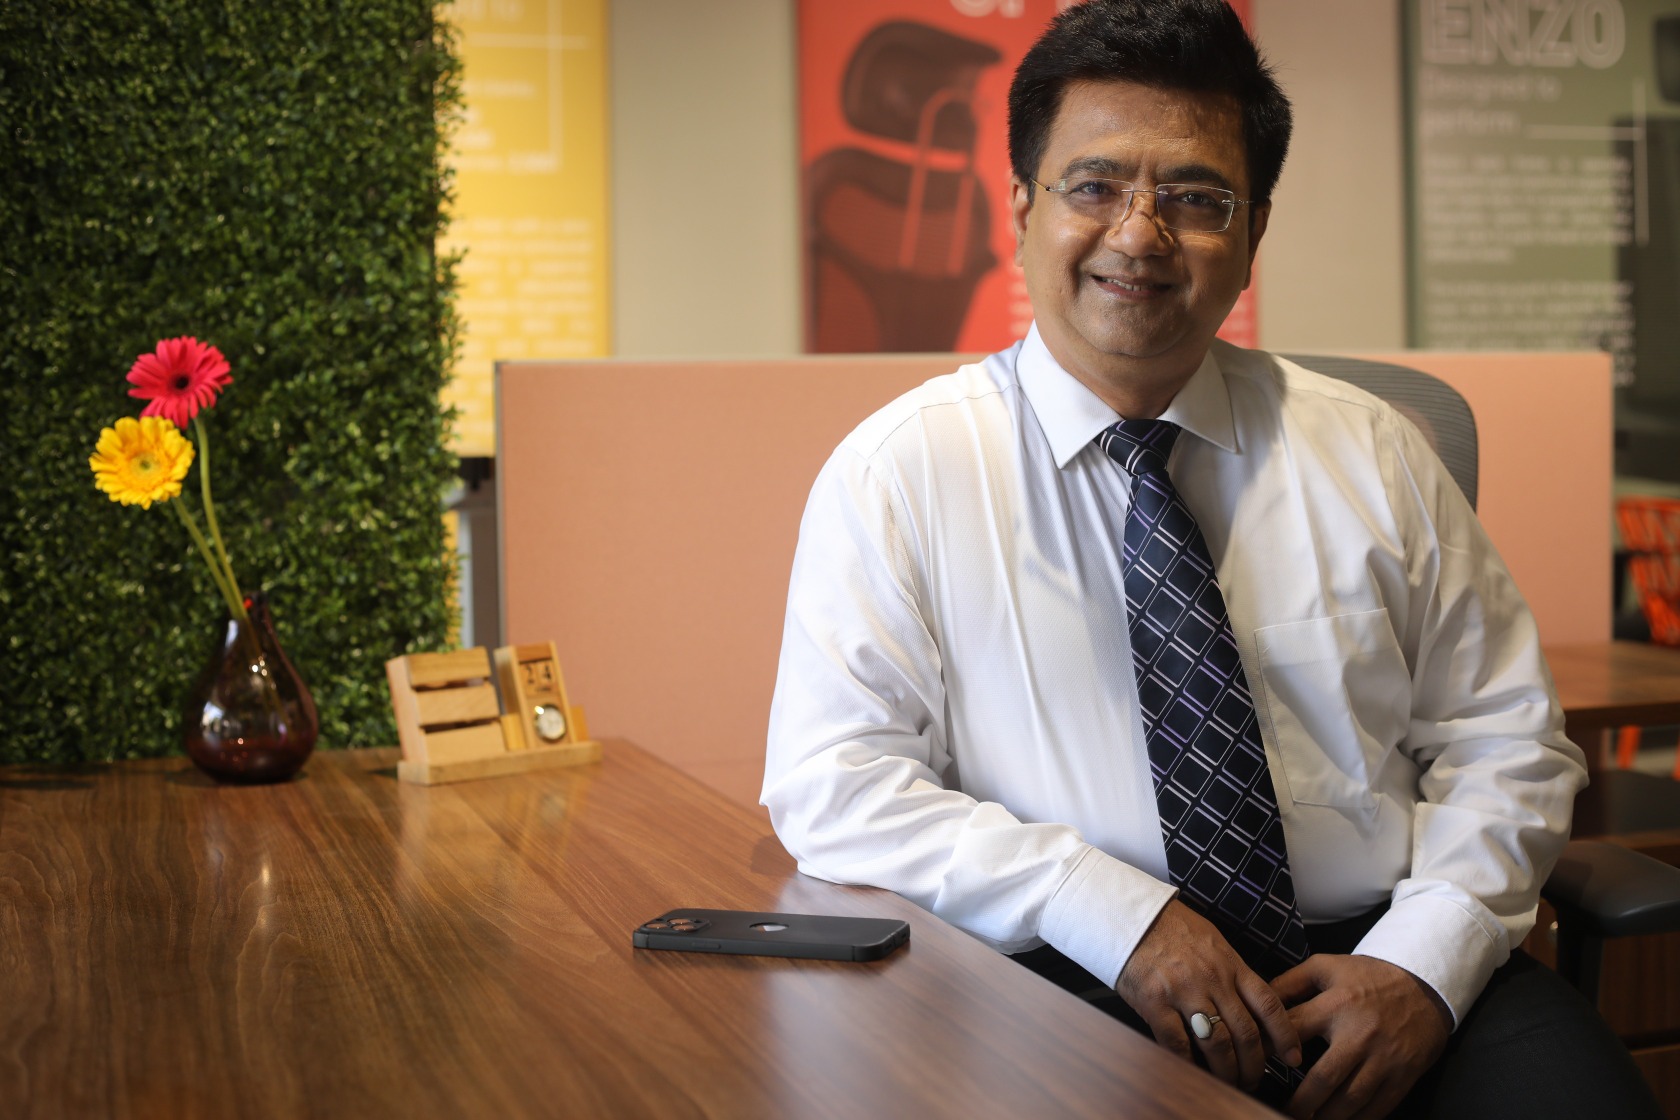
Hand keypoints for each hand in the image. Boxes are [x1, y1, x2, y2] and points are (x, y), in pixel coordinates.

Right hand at [1115, 900, 1301, 1090]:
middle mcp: (1212, 979)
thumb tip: (1254, 1004)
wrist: (1131, 917)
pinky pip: (1178, 1042)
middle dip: (1254, 1065)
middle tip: (1254, 1080)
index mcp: (1230, 964)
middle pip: (1246, 1032)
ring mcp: (1183, 992)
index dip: (1285, 1035)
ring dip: (1226, 1071)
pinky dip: (1189, 1062)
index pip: (1269, 1004)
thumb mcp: (1213, 941)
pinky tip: (1194, 1070)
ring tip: (1228, 1082)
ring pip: (1216, 1043)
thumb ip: (1234, 972)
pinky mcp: (1155, 1002)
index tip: (1292, 1056)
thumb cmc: (1172, 928)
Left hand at [1272, 954, 1451, 1119]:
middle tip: (1283, 1111)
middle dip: (1300, 1102)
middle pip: (1323, 1078)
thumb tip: (1261, 1003)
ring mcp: (1384, 1058)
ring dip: (1325, 1116)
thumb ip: (1291, 982)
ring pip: (1350, 1099)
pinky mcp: (1403, 1075)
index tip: (1257, 1065)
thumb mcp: (1327, 966)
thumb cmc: (1370, 977)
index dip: (1271, 1050)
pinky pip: (1377, 1107)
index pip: (1293, 1032)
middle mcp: (1359, 1035)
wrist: (1425, 985)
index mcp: (1336, 1005)